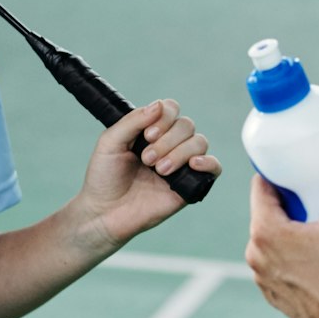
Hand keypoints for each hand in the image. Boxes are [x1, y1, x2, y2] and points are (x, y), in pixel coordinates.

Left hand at [73, 99, 221, 249]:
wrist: (105, 212)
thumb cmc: (104, 177)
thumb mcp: (110, 142)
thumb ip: (133, 121)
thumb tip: (159, 105)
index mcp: (151, 130)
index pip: (171, 109)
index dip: (164, 118)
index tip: (147, 135)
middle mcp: (169, 144)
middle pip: (186, 125)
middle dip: (167, 141)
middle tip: (146, 159)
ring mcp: (181, 164)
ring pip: (199, 142)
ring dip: (179, 153)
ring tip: (159, 170)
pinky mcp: (190, 185)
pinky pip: (214, 167)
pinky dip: (208, 162)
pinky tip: (192, 165)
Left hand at [245, 121, 318, 317]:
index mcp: (265, 231)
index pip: (263, 186)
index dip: (282, 173)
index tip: (301, 166)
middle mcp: (255, 255)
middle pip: (269, 211)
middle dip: (292, 198)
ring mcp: (263, 279)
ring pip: (273, 238)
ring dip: (292, 227)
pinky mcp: (274, 296)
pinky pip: (278, 263)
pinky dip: (293, 253)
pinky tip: (318, 253)